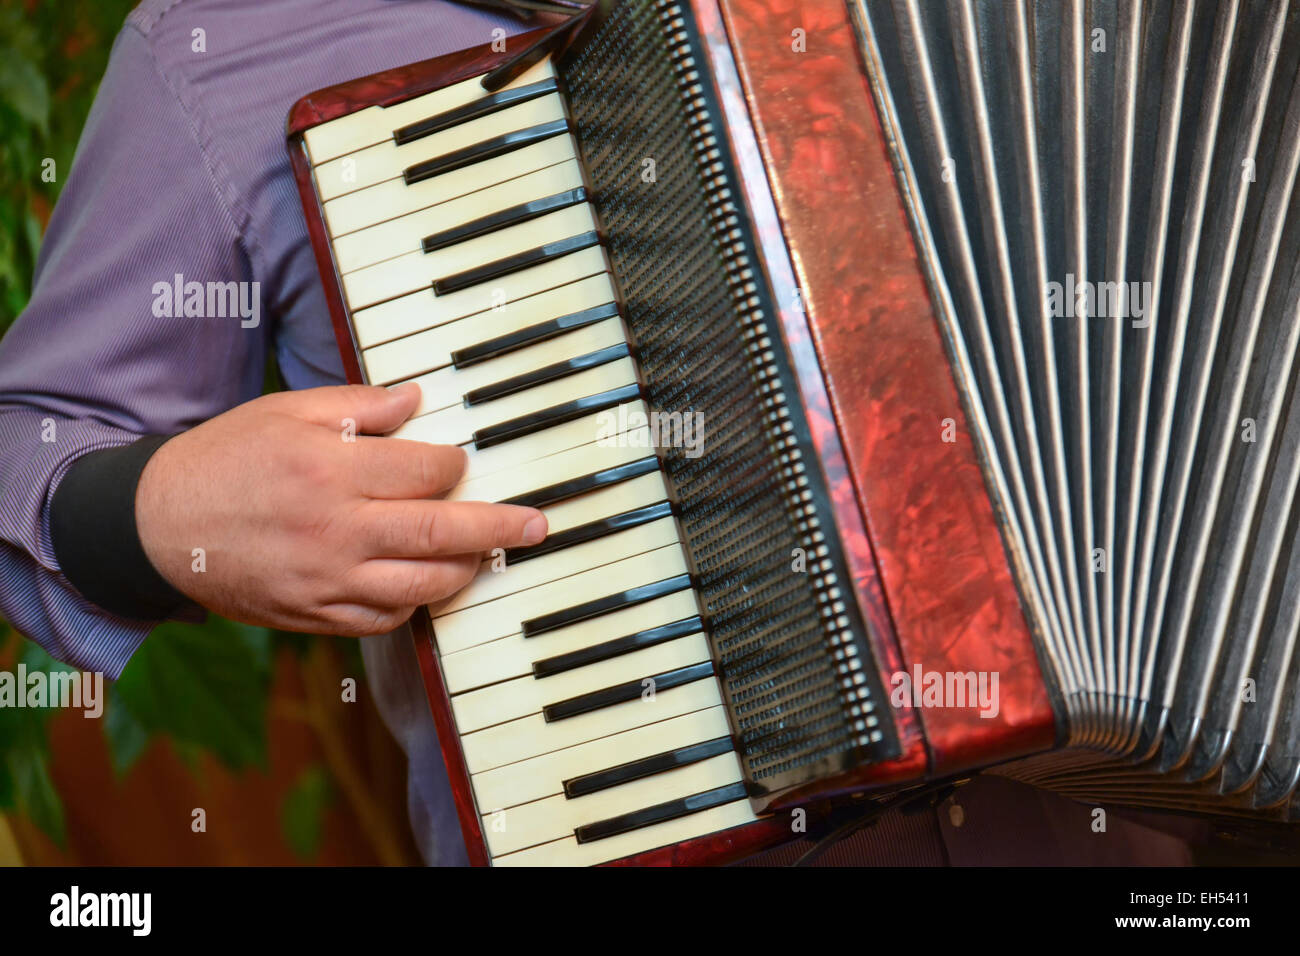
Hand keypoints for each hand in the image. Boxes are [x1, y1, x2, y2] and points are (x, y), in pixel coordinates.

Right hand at [135, 383, 545, 635]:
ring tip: (486, 556)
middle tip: (537, 526)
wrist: (157, 526)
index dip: (455, 464)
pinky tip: (425, 586)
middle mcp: (335, 528)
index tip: (461, 461)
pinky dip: (413, 606)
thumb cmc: (224, 459)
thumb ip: (356, 405)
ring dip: (465, 570)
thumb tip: (417, 398)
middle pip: (441, 531)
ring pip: (422, 585)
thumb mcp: (284, 412)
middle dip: (500, 527)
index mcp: (329, 468)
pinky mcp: (314, 616)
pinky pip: (383, 621)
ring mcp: (326, 579)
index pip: (425, 470)